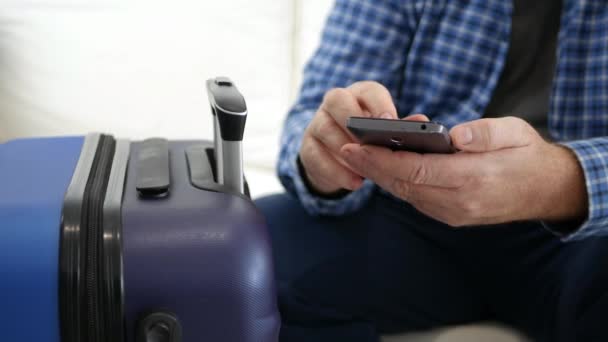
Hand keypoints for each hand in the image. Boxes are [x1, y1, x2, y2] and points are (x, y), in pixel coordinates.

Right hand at [299, 81, 402, 194]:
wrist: (340, 161)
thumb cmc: (371, 143)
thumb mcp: (387, 134)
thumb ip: (401, 128)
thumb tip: (421, 122)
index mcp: (361, 96)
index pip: (368, 91)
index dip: (378, 104)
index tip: (388, 121)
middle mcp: (336, 104)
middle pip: (336, 100)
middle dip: (352, 121)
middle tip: (368, 143)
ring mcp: (318, 124)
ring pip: (324, 128)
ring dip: (345, 150)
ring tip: (365, 170)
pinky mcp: (308, 147)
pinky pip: (315, 156)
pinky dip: (335, 170)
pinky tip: (354, 183)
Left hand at [341, 116, 587, 225]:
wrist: (545, 189)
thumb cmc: (526, 154)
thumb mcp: (514, 132)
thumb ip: (484, 133)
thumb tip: (455, 135)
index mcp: (472, 179)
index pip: (414, 170)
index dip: (380, 159)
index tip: (354, 147)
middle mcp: (458, 202)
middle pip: (402, 185)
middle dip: (370, 167)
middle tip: (344, 148)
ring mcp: (453, 213)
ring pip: (406, 194)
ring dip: (380, 176)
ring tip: (357, 155)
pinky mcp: (451, 215)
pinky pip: (416, 199)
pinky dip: (397, 183)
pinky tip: (383, 168)